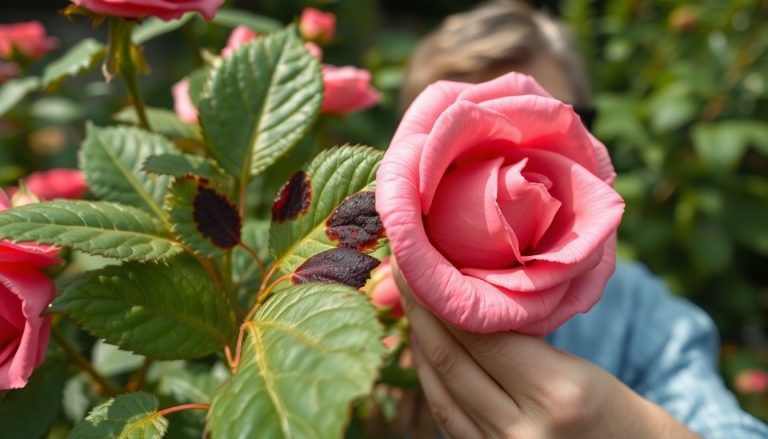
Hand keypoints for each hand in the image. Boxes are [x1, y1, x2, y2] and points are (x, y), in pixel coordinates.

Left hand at [393, 262, 699, 438]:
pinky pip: (447, 419)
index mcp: (557, 393)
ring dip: (418, 346)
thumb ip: (523, 345)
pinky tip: (425, 353)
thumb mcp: (582, 371)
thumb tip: (466, 302)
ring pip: (440, 393)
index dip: (440, 294)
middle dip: (418, 312)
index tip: (419, 258)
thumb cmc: (625, 417)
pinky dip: (432, 382)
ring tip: (409, 306)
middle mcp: (522, 430)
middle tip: (402, 270)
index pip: (479, 335)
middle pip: (450, 362)